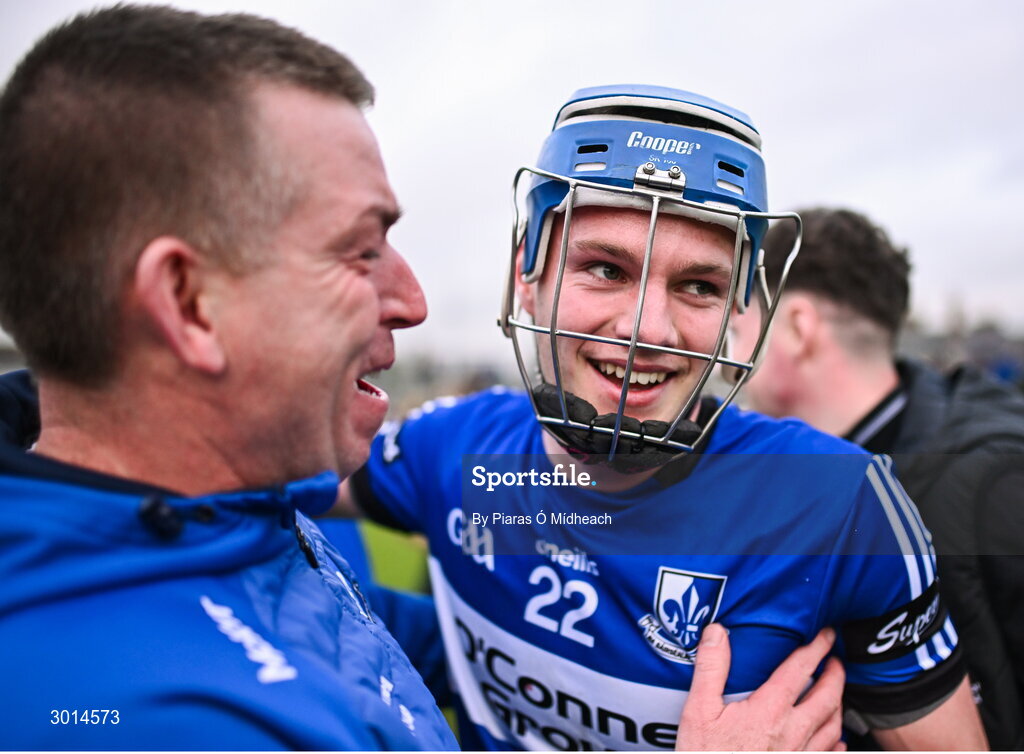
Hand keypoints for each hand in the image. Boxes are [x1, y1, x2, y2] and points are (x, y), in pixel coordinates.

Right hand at [676, 624, 844, 750]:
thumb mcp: (698, 712)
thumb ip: (711, 669)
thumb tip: (717, 633)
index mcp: (769, 711)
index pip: (800, 670)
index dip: (816, 648)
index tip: (826, 635)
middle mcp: (792, 732)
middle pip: (828, 697)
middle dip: (836, 674)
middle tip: (836, 661)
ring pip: (834, 725)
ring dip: (838, 703)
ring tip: (834, 692)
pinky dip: (837, 740)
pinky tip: (834, 737)